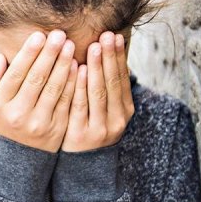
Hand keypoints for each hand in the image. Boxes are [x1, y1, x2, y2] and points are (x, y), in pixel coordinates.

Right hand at [0, 31, 77, 152]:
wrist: (18, 156)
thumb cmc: (3, 119)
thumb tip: (1, 57)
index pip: (16, 73)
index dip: (28, 53)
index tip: (39, 35)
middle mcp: (18, 113)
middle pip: (36, 79)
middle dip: (49, 54)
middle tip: (59, 35)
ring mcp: (38, 122)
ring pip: (54, 89)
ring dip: (63, 65)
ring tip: (70, 45)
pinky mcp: (56, 128)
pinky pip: (66, 102)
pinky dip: (73, 83)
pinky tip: (78, 66)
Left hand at [62, 32, 133, 151]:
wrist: (81, 165)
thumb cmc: (90, 126)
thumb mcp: (103, 109)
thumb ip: (104, 85)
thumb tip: (104, 51)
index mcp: (124, 109)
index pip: (122, 79)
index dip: (118, 57)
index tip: (115, 36)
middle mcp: (116, 119)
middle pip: (112, 83)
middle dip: (109, 58)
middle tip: (106, 36)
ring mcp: (99, 128)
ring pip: (98, 93)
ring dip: (96, 68)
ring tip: (94, 47)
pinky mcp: (80, 134)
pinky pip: (79, 106)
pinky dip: (79, 86)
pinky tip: (76, 70)